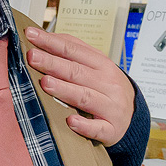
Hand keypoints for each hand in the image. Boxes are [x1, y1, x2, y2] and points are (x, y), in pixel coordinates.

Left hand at [24, 27, 134, 145]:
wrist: (133, 114)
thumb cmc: (108, 87)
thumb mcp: (96, 66)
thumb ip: (74, 51)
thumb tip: (46, 38)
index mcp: (102, 64)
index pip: (74, 50)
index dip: (52, 42)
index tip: (31, 35)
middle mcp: (107, 84)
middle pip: (76, 72)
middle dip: (53, 63)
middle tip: (32, 56)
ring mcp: (110, 107)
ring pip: (85, 97)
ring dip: (65, 90)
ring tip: (45, 83)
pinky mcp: (110, 129)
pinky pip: (97, 128)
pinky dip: (85, 126)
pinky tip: (71, 121)